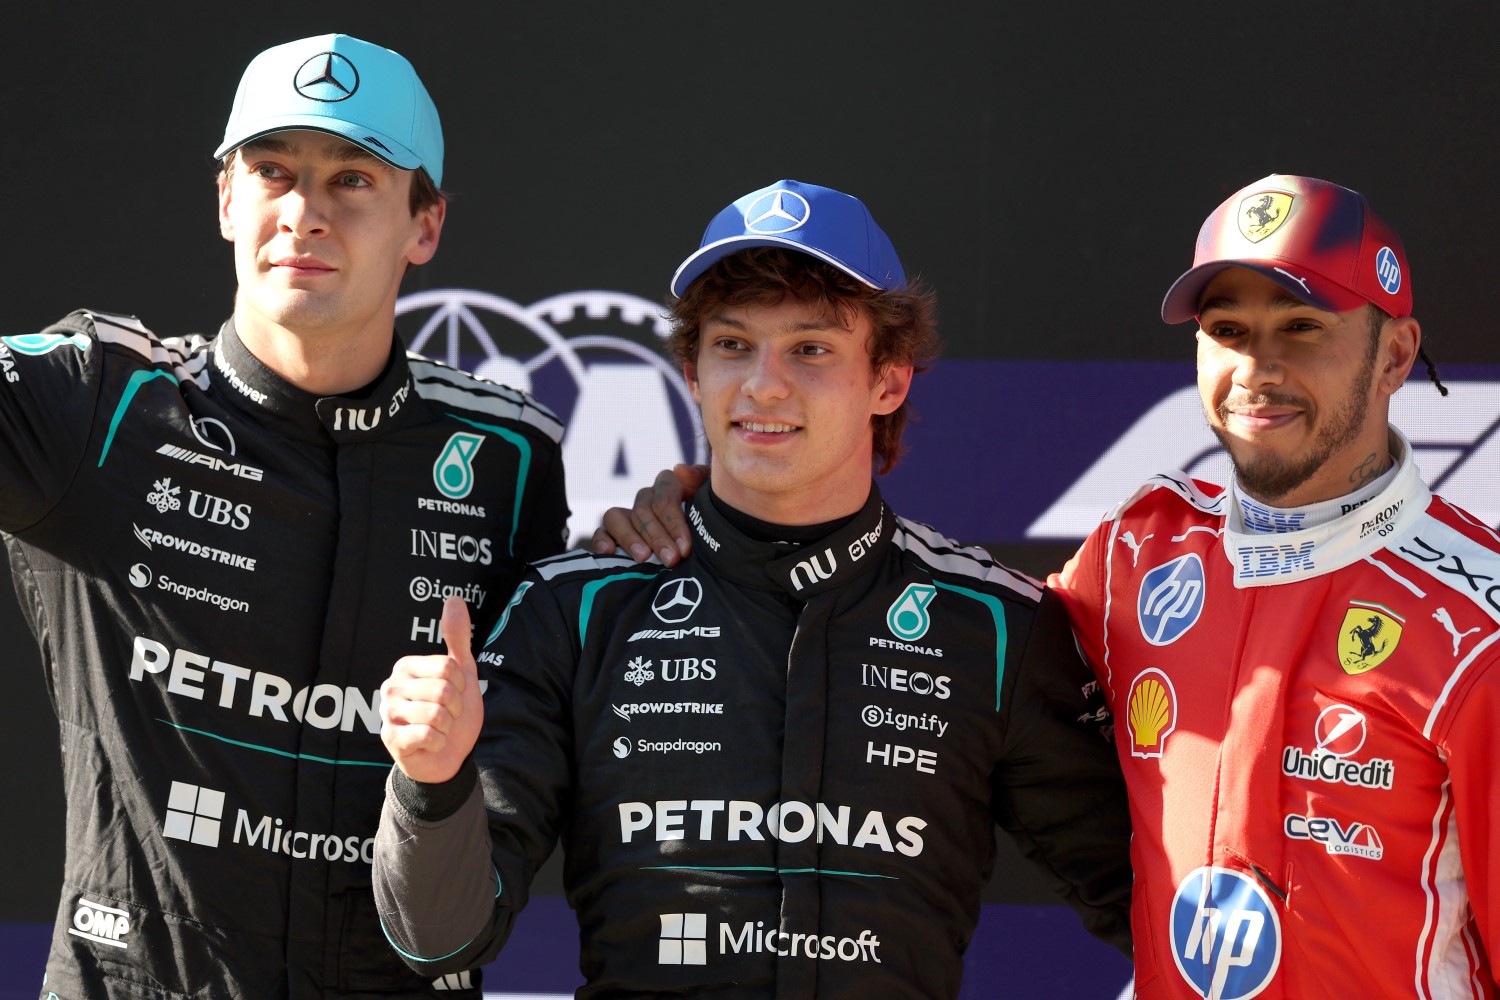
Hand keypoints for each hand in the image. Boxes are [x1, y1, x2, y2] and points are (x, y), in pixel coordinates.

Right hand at [380, 596, 481, 783]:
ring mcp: (387, 713)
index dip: (461, 685)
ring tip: (440, 728)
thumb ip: (457, 637)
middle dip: (456, 708)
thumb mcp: (461, 672)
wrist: (447, 756)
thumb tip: (454, 598)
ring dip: (448, 726)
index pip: (448, 668)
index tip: (455, 694)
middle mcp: (391, 686)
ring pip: (437, 714)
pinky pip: (429, 735)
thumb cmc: (451, 712)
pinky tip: (430, 742)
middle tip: (447, 715)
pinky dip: (439, 742)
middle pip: (444, 691)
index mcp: (406, 667)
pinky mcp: (391, 739)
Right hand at [590, 462, 707, 566]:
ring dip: (630, 538)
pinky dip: (602, 540)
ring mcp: (628, 515)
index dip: (674, 522)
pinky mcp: (612, 534)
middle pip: (643, 510)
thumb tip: (679, 469)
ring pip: (617, 517)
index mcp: (670, 486)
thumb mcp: (714, 502)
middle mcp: (647, 498)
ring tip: (644, 559)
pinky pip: (601, 531)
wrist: (711, 551)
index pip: (665, 496)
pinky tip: (610, 552)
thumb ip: (701, 480)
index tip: (685, 548)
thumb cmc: (713, 525)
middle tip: (671, 560)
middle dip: (657, 537)